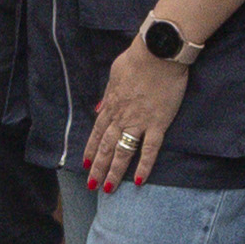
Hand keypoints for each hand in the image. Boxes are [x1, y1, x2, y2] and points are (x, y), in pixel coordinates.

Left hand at [82, 42, 191, 193]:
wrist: (158, 53)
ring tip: (108, 189)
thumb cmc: (137, 59)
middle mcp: (121, 116)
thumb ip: (107, 94)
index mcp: (111, 104)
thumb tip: (99, 107)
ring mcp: (139, 122)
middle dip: (98, 168)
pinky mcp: (158, 123)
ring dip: (114, 172)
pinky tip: (139, 181)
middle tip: (93, 186)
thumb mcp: (114, 74)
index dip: (91, 150)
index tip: (86, 165)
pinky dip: (144, 166)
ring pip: (122, 152)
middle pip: (106, 147)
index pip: (97, 133)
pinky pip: (150, 149)